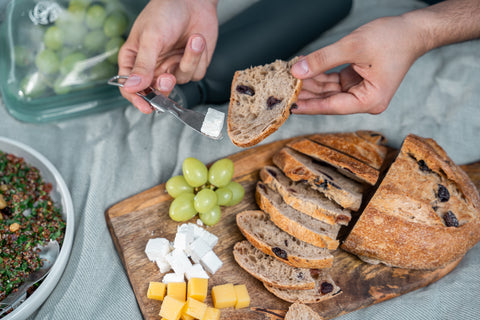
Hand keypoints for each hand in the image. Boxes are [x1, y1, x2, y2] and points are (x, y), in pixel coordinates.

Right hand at [117, 0, 218, 112]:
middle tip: (167, 76)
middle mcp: (153, 67)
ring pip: (180, 81)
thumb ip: (143, 65)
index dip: (138, 100)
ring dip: (188, 61)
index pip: (131, 88)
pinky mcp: (192, 65)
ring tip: (193, 40)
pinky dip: (198, 58)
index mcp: (134, 59)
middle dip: (164, 86)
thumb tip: (132, 88)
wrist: (193, 0)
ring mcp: (173, 67)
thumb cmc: (165, 12)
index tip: (147, 107)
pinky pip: (196, 74)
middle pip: (156, 92)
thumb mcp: (150, 38)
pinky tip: (197, 41)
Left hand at [290, 15, 427, 114]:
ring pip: (328, 91)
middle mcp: (365, 101)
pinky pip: (332, 82)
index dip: (308, 105)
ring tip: (289, 79)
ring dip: (310, 84)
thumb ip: (323, 60)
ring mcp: (360, 92)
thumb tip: (297, 71)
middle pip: (328, 100)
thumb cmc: (393, 39)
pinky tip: (303, 71)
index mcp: (370, 101)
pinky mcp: (356, 83)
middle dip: (306, 93)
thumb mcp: (353, 47)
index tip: (288, 106)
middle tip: (283, 90)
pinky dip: (319, 76)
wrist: (412, 30)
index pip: (331, 106)